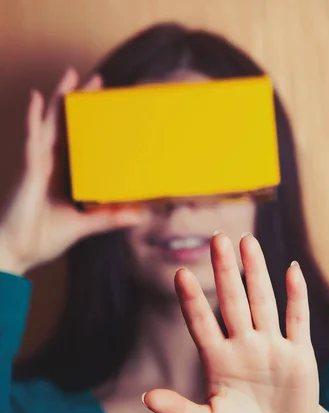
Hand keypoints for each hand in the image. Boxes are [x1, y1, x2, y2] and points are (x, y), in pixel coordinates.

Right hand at [0, 69, 143, 274]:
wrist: (18, 251)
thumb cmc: (43, 237)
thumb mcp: (84, 225)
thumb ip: (110, 218)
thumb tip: (139, 216)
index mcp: (63, 177)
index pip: (79, 143)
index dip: (90, 124)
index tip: (107, 107)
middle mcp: (50, 166)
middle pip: (66, 126)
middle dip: (79, 102)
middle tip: (97, 80)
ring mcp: (37, 164)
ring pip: (49, 124)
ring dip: (59, 99)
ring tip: (71, 75)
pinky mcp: (28, 170)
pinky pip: (31, 139)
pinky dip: (33, 118)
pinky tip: (36, 98)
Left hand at [142, 232, 320, 412]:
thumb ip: (180, 412)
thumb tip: (146, 398)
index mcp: (217, 359)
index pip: (201, 323)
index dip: (192, 300)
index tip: (181, 273)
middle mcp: (243, 345)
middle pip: (232, 301)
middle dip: (225, 271)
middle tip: (216, 238)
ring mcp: (271, 346)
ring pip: (262, 301)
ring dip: (256, 272)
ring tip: (246, 240)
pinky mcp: (299, 353)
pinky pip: (297, 319)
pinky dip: (296, 295)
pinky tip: (290, 269)